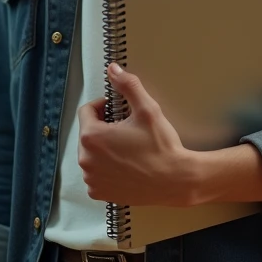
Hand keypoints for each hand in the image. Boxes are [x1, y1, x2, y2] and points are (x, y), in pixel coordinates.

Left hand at [77, 62, 196, 206]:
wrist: (175, 181)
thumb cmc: (161, 147)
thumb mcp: (147, 110)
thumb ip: (128, 86)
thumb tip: (113, 69)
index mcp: (92, 137)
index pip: (86, 111)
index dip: (102, 107)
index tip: (118, 111)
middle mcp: (86, 160)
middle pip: (88, 133)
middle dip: (103, 128)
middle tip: (127, 131)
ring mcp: (91, 179)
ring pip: (91, 154)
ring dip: (104, 149)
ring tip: (127, 149)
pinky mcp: (99, 192)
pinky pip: (95, 174)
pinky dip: (106, 169)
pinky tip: (125, 166)